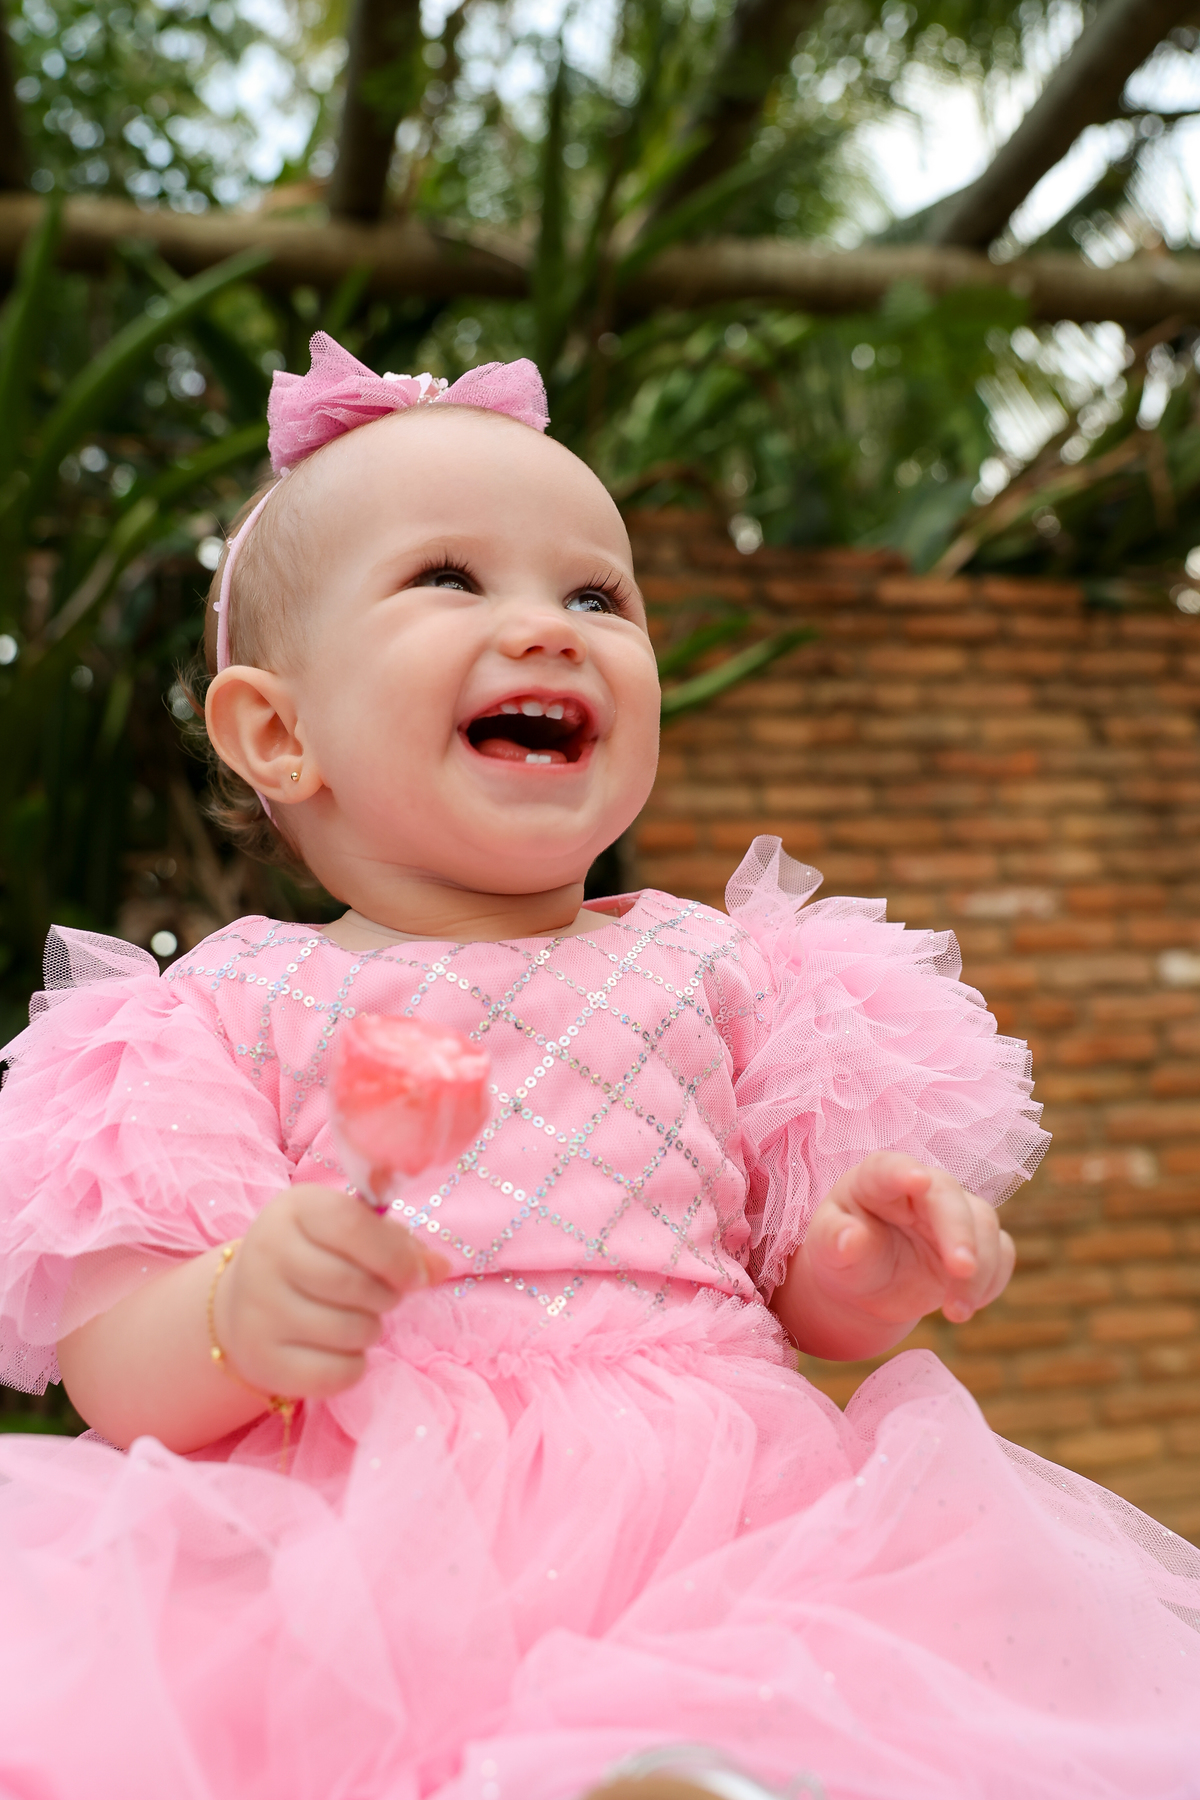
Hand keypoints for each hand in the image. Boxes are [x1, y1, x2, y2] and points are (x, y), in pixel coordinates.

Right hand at [212, 1184, 449, 1399]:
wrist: (246, 1301)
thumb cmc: (317, 1256)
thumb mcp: (353, 1233)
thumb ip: (401, 1247)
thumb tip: (440, 1268)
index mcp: (295, 1209)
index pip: (351, 1226)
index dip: (395, 1256)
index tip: (415, 1276)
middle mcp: (266, 1252)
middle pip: (352, 1283)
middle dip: (386, 1296)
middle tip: (382, 1297)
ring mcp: (257, 1307)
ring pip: (349, 1331)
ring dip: (370, 1330)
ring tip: (356, 1318)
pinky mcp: (260, 1357)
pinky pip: (335, 1373)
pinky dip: (353, 1366)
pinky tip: (338, 1349)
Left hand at [773, 1151, 1014, 1359]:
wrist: (868, 1285)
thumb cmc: (844, 1255)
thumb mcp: (827, 1250)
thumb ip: (836, 1241)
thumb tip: (850, 1239)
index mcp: (876, 1180)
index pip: (890, 1168)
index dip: (904, 1172)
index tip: (918, 1180)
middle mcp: (921, 1188)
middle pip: (950, 1196)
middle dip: (960, 1233)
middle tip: (962, 1269)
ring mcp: (952, 1212)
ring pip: (984, 1223)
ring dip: (980, 1268)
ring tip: (956, 1312)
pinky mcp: (976, 1241)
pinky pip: (1001, 1251)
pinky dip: (994, 1280)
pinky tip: (967, 1306)